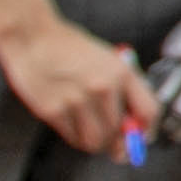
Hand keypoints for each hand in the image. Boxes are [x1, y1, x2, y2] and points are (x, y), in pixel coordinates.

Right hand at [0, 11, 152, 157]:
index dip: (146, 131)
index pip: (148, 112)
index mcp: (122, 72)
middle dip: (116, 140)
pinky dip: (76, 137)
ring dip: (96, 143)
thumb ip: (122, 89)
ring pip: (97, 141)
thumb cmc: (69, 48)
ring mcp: (77, 100)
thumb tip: (132, 126)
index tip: (142, 138)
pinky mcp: (54, 110)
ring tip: (89, 130)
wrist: (32, 37)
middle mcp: (103, 87)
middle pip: (120, 132)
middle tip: (110, 139)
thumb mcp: (106, 60)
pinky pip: (73, 138)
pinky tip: (72, 124)